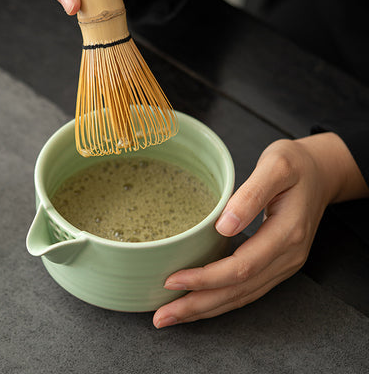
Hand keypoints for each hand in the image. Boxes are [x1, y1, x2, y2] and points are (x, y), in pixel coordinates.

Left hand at [153, 133, 368, 327]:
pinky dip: (221, 300)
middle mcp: (287, 257)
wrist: (320, 173)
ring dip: (206, 309)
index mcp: (286, 234)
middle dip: (198, 306)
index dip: (205, 278)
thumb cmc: (296, 165)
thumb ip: (252, 194)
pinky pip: (247, 289)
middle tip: (162, 316)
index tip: (172, 280)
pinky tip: (200, 302)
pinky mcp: (276, 263)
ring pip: (242, 296)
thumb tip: (225, 227)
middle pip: (238, 291)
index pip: (241, 267)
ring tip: (173, 315)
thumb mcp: (276, 166)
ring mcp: (284, 264)